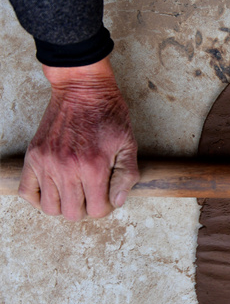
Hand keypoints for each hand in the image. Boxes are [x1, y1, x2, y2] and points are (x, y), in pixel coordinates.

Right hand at [18, 57, 139, 220]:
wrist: (83, 90)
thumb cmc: (108, 115)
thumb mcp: (128, 144)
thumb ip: (126, 175)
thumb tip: (117, 202)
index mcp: (93, 166)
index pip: (96, 210)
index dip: (106, 207)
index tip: (108, 196)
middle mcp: (66, 168)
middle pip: (72, 213)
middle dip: (86, 208)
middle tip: (93, 194)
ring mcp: (46, 162)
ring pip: (50, 207)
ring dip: (64, 206)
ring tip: (75, 192)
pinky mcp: (33, 156)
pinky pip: (27, 192)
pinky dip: (39, 198)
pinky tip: (55, 190)